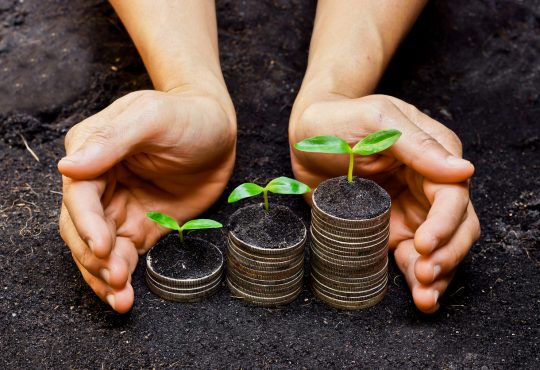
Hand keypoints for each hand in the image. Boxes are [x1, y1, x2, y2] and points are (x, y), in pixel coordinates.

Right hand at [58, 88, 235, 312]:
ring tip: (120, 298)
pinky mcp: (142, 226)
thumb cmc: (186, 116)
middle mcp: (99, 184)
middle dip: (93, 257)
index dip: (86, 224)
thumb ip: (112, 140)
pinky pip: (125, 255)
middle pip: (80, 228)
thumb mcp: (151, 118)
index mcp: (92, 153)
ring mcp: (120, 208)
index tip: (102, 247)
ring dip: (103, 275)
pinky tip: (125, 295)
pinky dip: (121, 274)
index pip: (78, 196)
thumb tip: (67, 168)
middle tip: (115, 279)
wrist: (219, 131)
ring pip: (98, 249)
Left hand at [290, 94, 479, 312]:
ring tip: (425, 297)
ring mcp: (410, 212)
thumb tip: (464, 170)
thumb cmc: (340, 120)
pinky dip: (415, 278)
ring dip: (439, 275)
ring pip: (440, 249)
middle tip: (425, 275)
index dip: (445, 224)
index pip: (453, 197)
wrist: (306, 136)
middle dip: (447, 255)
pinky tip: (419, 296)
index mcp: (433, 157)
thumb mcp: (378, 121)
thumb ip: (418, 145)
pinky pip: (409, 258)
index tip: (423, 244)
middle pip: (456, 228)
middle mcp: (427, 188)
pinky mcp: (388, 230)